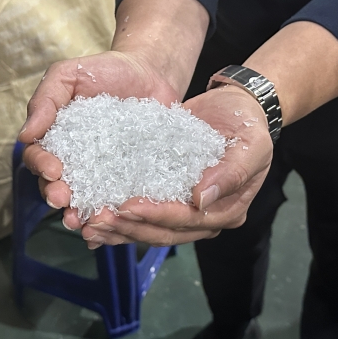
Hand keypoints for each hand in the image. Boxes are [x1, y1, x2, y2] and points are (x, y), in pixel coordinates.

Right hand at [18, 51, 179, 210]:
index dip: (41, 166)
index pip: (39, 158)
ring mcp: (104, 172)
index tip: (53, 169)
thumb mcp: (69, 74)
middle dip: (57, 196)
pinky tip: (112, 226)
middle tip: (64, 201)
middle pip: (59, 185)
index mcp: (56, 139)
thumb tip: (24, 136)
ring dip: (81, 214)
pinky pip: (119, 199)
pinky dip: (114, 216)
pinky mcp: (131, 178)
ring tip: (84, 222)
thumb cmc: (105, 70)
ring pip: (86, 199)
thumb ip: (46, 100)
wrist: (150, 72)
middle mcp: (76, 161)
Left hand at [71, 84, 273, 248]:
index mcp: (227, 210)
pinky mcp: (168, 194)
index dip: (157, 216)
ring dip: (118, 228)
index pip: (189, 221)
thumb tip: (200, 199)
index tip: (127, 206)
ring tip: (86, 223)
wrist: (237, 106)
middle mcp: (205, 216)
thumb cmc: (249, 125)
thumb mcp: (251, 145)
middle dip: (129, 227)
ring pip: (149, 227)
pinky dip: (119, 216)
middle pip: (164, 232)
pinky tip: (92, 215)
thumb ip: (232, 173)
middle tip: (96, 220)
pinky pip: (143, 210)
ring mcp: (186, 209)